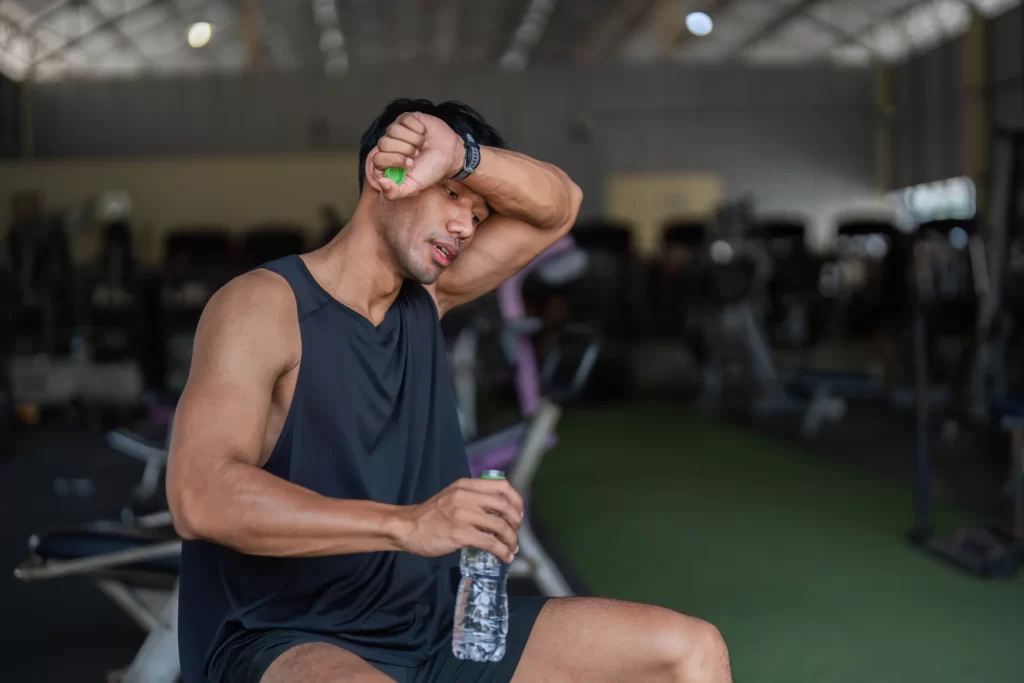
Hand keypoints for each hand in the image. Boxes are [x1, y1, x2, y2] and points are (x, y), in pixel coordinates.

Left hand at [367, 112, 464, 200]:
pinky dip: (419, 129)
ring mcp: (395, 131)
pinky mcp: (405, 119)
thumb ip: (396, 192)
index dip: (394, 160)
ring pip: (394, 130)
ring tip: (422, 145)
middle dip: (405, 150)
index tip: (410, 164)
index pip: (377, 159)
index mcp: (385, 163)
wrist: (449, 155)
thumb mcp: (414, 186)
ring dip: (414, 139)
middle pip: (383, 143)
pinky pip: (406, 119)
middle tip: (417, 154)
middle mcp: (387, 146)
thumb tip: (381, 183)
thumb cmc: (430, 171)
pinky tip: (424, 134)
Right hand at [395, 478, 522, 562]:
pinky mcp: (460, 534)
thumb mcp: (452, 496)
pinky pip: (490, 543)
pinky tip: (504, 557)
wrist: (407, 527)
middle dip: (516, 522)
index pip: (502, 486)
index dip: (516, 501)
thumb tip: (498, 512)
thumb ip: (473, 498)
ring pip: (500, 526)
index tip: (518, 514)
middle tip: (515, 534)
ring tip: (512, 549)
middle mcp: (466, 497)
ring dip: (511, 540)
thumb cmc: (431, 515)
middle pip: (505, 506)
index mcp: (466, 485)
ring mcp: (463, 515)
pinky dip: (502, 551)